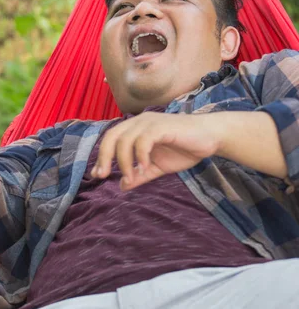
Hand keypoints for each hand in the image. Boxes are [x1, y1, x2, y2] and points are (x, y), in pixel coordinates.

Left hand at [91, 112, 219, 190]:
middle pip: (112, 137)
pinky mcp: (162, 126)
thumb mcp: (158, 166)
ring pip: (125, 140)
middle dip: (105, 157)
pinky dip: (140, 156)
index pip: (111, 139)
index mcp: (136, 128)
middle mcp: (139, 122)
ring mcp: (150, 122)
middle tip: (104, 176)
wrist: (210, 138)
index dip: (102, 156)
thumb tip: (122, 186)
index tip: (98, 174)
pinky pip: (143, 140)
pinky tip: (145, 168)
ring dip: (125, 162)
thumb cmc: (184, 148)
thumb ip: (140, 174)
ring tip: (130, 178)